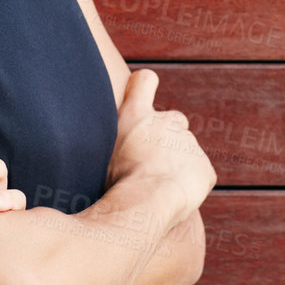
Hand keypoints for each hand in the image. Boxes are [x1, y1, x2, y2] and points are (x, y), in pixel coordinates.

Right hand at [105, 68, 216, 215]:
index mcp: (137, 114)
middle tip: (149, 164)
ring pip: (185, 152)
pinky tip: (173, 199)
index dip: (144, 87)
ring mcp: (189, 145)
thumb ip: (99, 134)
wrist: (145, 203)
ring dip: (176, 165)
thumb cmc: (114, 183)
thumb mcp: (93, 152)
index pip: (144, 80)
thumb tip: (78, 129)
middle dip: (166, 139)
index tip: (142, 92)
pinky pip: (199, 176)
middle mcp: (167, 122)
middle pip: (173, 122)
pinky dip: (190, 185)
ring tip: (156, 189)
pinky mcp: (205, 170)